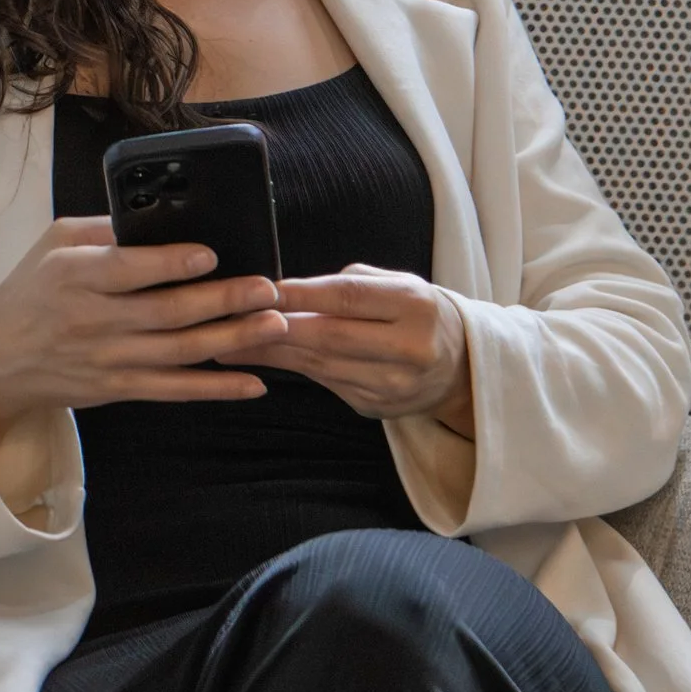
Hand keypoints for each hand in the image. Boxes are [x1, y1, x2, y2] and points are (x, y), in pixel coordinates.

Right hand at [0, 215, 279, 450]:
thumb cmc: (31, 290)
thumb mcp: (53, 243)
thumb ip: (103, 230)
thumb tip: (158, 217)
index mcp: (74, 276)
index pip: (129, 269)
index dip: (172, 263)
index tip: (212, 253)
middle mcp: (93, 320)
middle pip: (167, 312)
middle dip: (224, 300)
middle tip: (267, 288)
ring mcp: (108, 359)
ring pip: (181, 352)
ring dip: (233, 339)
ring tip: (274, 324)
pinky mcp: (119, 388)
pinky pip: (175, 391)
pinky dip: (216, 388)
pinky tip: (253, 383)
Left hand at [237, 268, 474, 432]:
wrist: (460, 367)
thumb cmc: (418, 312)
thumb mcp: (397, 284)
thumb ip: (349, 284)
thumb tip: (290, 291)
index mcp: (415, 306)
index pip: (347, 297)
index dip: (299, 294)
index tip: (259, 289)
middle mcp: (408, 348)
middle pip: (329, 336)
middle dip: (274, 328)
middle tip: (230, 319)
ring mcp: (393, 385)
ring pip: (320, 365)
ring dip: (272, 353)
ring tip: (230, 342)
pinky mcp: (376, 407)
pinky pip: (325, 383)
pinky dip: (292, 368)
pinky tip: (263, 359)